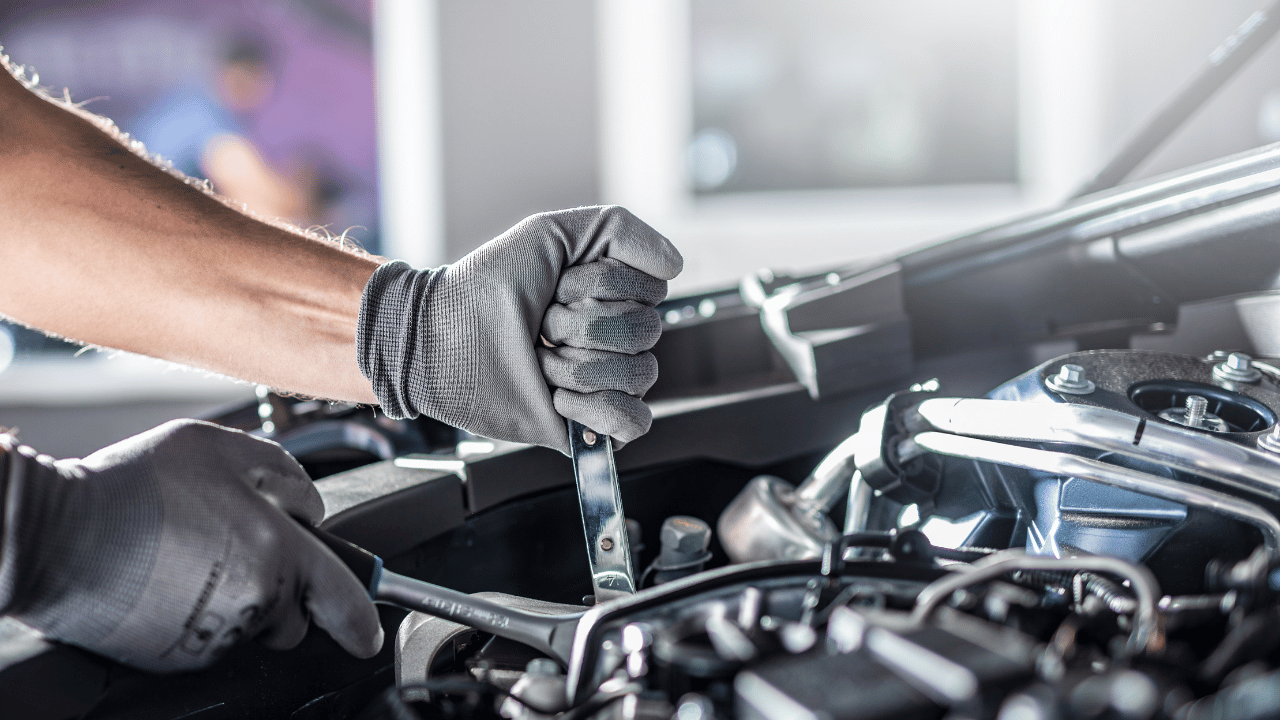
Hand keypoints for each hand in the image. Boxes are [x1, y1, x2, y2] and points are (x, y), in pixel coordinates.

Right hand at [0, 420, 382, 672]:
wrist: (56, 534)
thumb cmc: (135, 487)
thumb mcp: (220, 448)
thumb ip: (282, 472)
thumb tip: (309, 503)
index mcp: (276, 551)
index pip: (342, 598)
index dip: (361, 617)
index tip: (366, 632)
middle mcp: (252, 601)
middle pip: (294, 616)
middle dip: (284, 591)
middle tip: (237, 549)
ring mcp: (213, 635)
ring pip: (251, 627)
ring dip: (241, 600)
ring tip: (193, 558)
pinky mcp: (177, 656)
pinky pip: (210, 639)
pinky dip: (202, 616)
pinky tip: (171, 581)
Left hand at [357, 206, 682, 452]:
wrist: (438, 340)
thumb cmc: (485, 287)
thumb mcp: (549, 233)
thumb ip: (619, 230)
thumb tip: (675, 265)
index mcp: (612, 295)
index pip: (651, 290)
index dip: (601, 286)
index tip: (558, 286)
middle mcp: (614, 338)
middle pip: (645, 332)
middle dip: (582, 327)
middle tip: (541, 326)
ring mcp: (604, 382)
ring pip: (639, 375)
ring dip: (578, 367)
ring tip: (540, 362)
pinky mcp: (590, 426)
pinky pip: (633, 422)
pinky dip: (596, 410)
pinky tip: (559, 398)